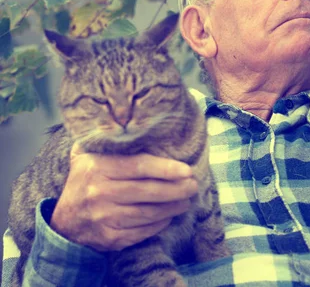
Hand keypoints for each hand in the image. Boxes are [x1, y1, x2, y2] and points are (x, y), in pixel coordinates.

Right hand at [50, 143, 198, 250]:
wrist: (64, 221)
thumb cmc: (86, 181)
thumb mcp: (89, 156)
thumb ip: (109, 142)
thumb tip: (141, 123)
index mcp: (97, 168)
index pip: (139, 166)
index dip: (166, 168)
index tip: (187, 170)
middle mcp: (99, 193)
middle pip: (148, 191)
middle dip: (177, 189)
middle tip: (194, 185)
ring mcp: (104, 218)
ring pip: (149, 213)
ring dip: (173, 207)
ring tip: (186, 200)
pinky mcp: (110, 238)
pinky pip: (143, 231)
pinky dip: (160, 224)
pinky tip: (170, 216)